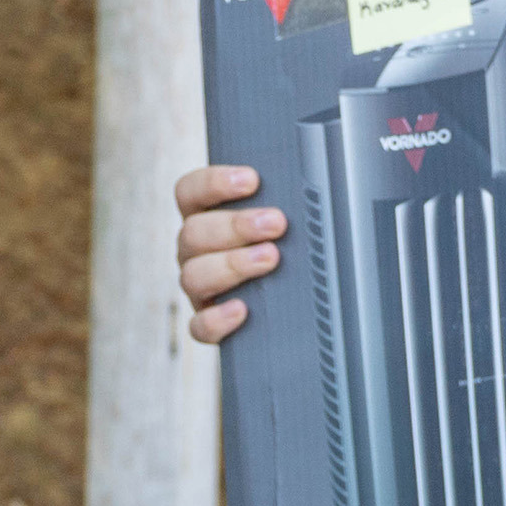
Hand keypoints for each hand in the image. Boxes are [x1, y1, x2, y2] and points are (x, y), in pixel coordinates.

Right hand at [173, 163, 282, 344]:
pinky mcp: (207, 322)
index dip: (214, 183)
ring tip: (270, 258)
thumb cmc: (288, 250)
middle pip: (194, 232)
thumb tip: (315, 192)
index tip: (251, 180)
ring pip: (193, 275)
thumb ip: (286, 204)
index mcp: (205, 217)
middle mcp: (196, 251)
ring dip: (232, 264)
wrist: (294, 306)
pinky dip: (218, 318)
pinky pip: (199, 325)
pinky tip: (243, 309)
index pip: (190, 192)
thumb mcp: (285, 223)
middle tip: (276, 223)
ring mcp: (199, 288)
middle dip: (236, 225)